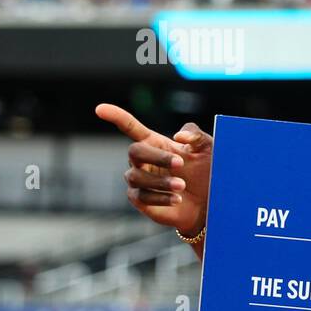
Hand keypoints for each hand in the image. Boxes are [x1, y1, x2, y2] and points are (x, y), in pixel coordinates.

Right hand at [95, 104, 212, 236]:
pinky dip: (160, 197)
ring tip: (182, 186)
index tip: (100, 109)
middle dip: (157, 157)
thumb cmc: (206, 171)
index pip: (131, 127)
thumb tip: (179, 136)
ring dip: (161, 181)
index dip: (117, 117)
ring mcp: (139, 180)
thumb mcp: (208, 149)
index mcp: (155, 143)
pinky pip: (141, 197)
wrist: (210, 202)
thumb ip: (196, 135)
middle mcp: (143, 160)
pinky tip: (177, 199)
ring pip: (136, 176)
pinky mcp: (140, 200)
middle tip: (181, 164)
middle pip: (135, 151)